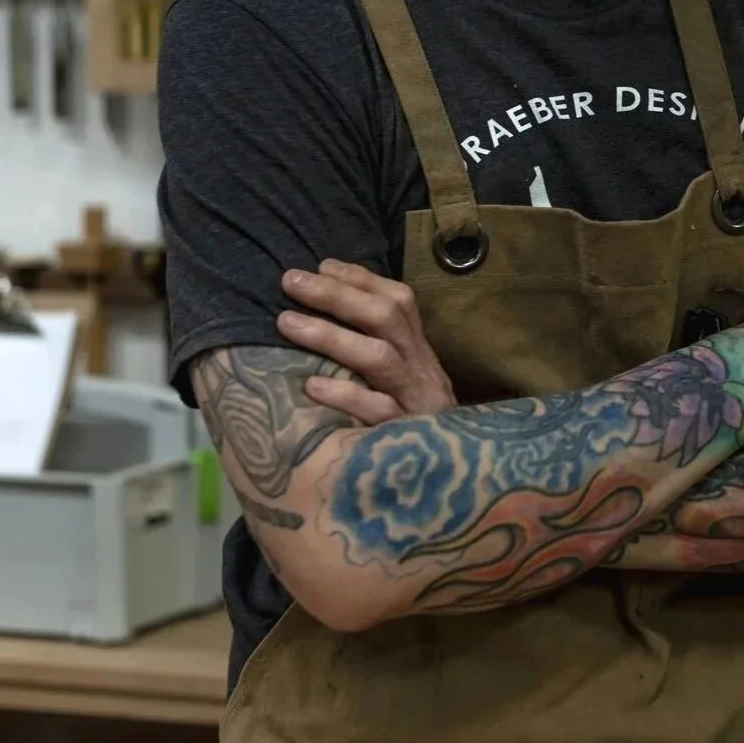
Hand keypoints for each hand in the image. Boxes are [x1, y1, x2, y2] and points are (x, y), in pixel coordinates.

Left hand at [277, 261, 455, 423]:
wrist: (457, 477)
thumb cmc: (414, 422)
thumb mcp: (403, 378)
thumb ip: (375, 347)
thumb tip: (322, 308)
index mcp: (419, 350)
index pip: (398, 300)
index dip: (360, 278)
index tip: (320, 265)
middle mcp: (421, 369)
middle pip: (386, 317)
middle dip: (336, 295)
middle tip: (289, 281)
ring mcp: (415, 402)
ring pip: (378, 358)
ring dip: (330, 336)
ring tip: (285, 323)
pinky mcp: (407, 437)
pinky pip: (377, 412)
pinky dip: (345, 395)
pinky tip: (311, 386)